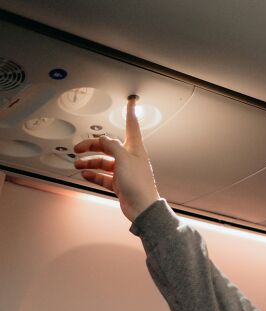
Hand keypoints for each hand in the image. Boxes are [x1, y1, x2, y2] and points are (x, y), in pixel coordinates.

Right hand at [74, 96, 159, 222]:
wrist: (143, 209)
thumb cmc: (139, 185)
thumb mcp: (123, 159)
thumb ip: (112, 145)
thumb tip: (103, 140)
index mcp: (135, 148)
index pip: (132, 125)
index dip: (130, 112)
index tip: (131, 101)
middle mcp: (130, 158)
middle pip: (108, 146)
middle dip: (92, 146)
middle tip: (78, 147)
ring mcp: (124, 172)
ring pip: (104, 162)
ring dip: (90, 162)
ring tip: (78, 164)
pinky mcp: (120, 184)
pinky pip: (104, 176)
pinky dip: (94, 175)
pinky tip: (85, 174)